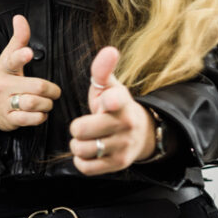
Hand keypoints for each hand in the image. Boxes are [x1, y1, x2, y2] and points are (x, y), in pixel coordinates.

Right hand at [0, 14, 61, 131]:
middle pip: (36, 87)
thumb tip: (20, 18)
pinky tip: (40, 113)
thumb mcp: (7, 58)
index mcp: (5, 68)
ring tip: (47, 102)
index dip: (21, 56)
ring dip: (47, 104)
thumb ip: (18, 39)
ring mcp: (5, 103)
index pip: (12, 59)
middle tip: (54, 91)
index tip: (28, 53)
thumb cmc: (2, 79)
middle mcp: (3, 85)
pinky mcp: (9, 119)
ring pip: (34, 103)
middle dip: (51, 90)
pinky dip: (40, 116)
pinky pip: (31, 119)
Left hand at [68, 46, 155, 174]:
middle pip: (81, 129)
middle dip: (77, 127)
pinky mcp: (118, 164)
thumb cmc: (116, 107)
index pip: (116, 100)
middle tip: (84, 125)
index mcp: (121, 102)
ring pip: (81, 149)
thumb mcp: (110, 86)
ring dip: (77, 145)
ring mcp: (122, 146)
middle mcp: (125, 125)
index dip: (109, 101)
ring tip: (86, 139)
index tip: (106, 101)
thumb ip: (103, 69)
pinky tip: (89, 151)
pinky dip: (81, 161)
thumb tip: (109, 50)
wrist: (141, 133)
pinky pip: (86, 167)